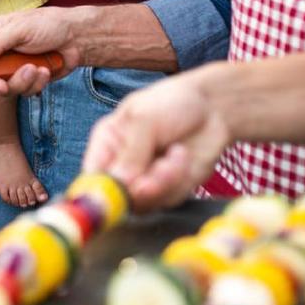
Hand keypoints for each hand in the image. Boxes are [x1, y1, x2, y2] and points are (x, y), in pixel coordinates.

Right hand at [0, 8, 80, 96]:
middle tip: (3, 86)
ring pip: (7, 88)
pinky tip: (46, 70)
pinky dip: (37, 83)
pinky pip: (26, 91)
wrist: (76, 37)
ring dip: (22, 81)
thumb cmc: (47, 24)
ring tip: (36, 68)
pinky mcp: (29, 80)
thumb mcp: (21, 28)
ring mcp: (13, 69)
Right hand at [82, 67, 230, 211]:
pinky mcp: (169, 190)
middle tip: (158, 172)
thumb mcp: (145, 118)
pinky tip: (182, 155)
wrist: (212, 108)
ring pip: (145, 201)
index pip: (92, 175)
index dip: (98, 190)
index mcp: (106, 143)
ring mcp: (145, 180)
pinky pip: (168, 200)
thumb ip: (131, 151)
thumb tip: (120, 183)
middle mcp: (122, 165)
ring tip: (177, 153)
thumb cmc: (172, 103)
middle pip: (118, 196)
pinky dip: (179, 180)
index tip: (116, 192)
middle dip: (140, 186)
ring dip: (164, 180)